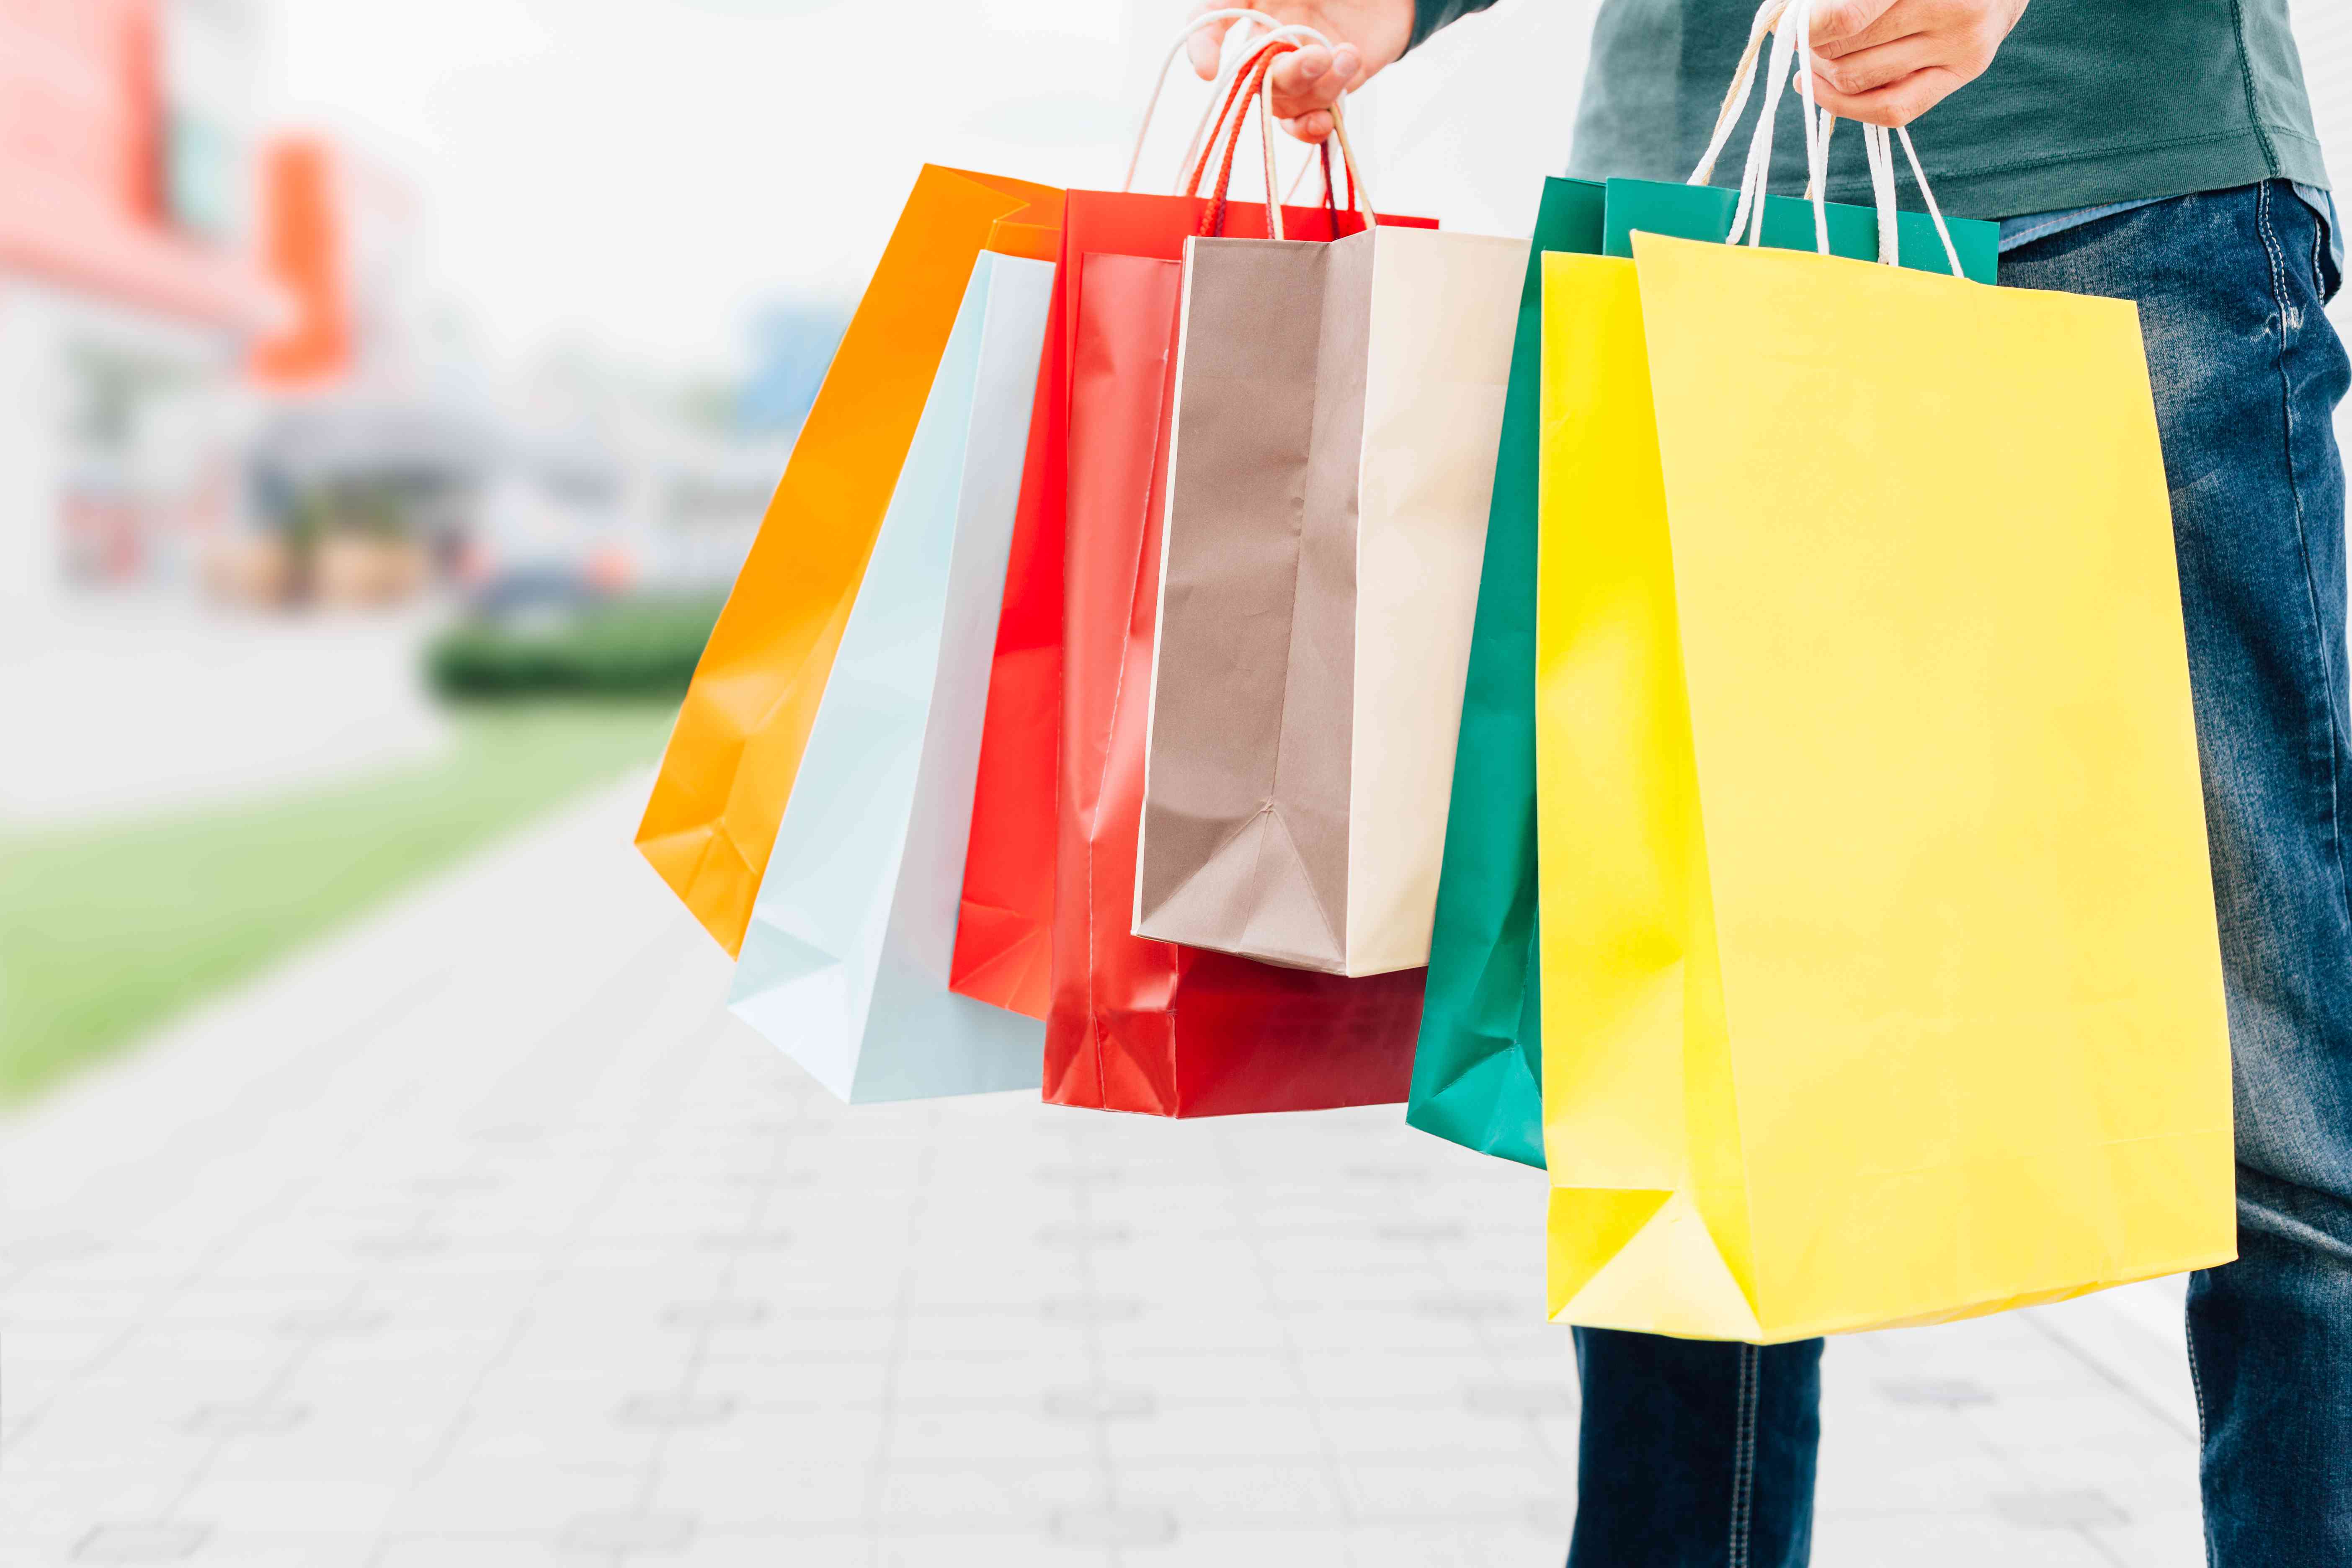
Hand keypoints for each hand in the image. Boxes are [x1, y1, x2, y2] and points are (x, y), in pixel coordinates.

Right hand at [1185, 0, 1414, 142]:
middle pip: (1252, 75)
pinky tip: (1328, 119)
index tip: (1208, 70)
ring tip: (1347, 56)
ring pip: (1284, 101)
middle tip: (1318, 56)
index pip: (1209, 21)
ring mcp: (1297, 68)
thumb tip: (1221, 7)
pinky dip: (1312, 128)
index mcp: (1255, 3)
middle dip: (1284, 74)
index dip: (1201, 45)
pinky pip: (1305, 123)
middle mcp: (1269, 38)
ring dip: (1315, 87)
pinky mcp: (1326, 90)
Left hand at [1798, 0, 2029, 126]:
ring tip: (1814, 59)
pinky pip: (1892, 111)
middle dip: (1814, 46)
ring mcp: (1959, 48)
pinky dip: (1847, 106)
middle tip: (1804, 39)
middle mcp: (1950, 12)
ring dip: (1824, 74)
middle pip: (1848, 49)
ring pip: (1861, 81)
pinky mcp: (1961, 74)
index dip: (1810, 26)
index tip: (1793, 26)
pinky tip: (1822, 90)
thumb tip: (1792, 18)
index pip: (1848, 17)